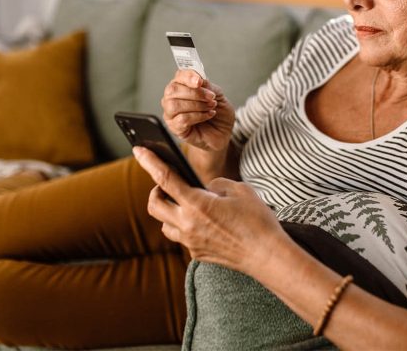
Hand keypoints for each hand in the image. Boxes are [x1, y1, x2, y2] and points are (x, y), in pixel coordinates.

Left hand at [133, 146, 288, 274]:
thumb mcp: (240, 190)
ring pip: (164, 224)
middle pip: (154, 205)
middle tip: (167, 185)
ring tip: (186, 205)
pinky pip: (182, 237)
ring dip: (169, 212)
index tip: (138, 150)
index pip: (165, 178)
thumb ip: (217, 184)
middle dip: (155, 192)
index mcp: (197, 204)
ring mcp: (191, 242)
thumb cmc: (257, 220)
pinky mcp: (198, 254)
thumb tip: (206, 188)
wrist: (267, 256)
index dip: (149, 162)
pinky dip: (186, 226)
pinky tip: (204, 222)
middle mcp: (188, 225)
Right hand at [162, 70, 234, 151]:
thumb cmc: (219, 114)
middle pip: (173, 90)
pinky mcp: (175, 128)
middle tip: (211, 98)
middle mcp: (173, 98)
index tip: (200, 81)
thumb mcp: (219, 96)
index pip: (179, 76)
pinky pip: (181, 119)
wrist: (223, 133)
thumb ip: (209, 87)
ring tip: (210, 107)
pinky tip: (208, 116)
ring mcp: (172, 114)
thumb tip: (200, 80)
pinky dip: (198, 116)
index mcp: (183, 86)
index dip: (188, 76)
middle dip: (195, 93)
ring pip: (174, 105)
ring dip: (196, 105)